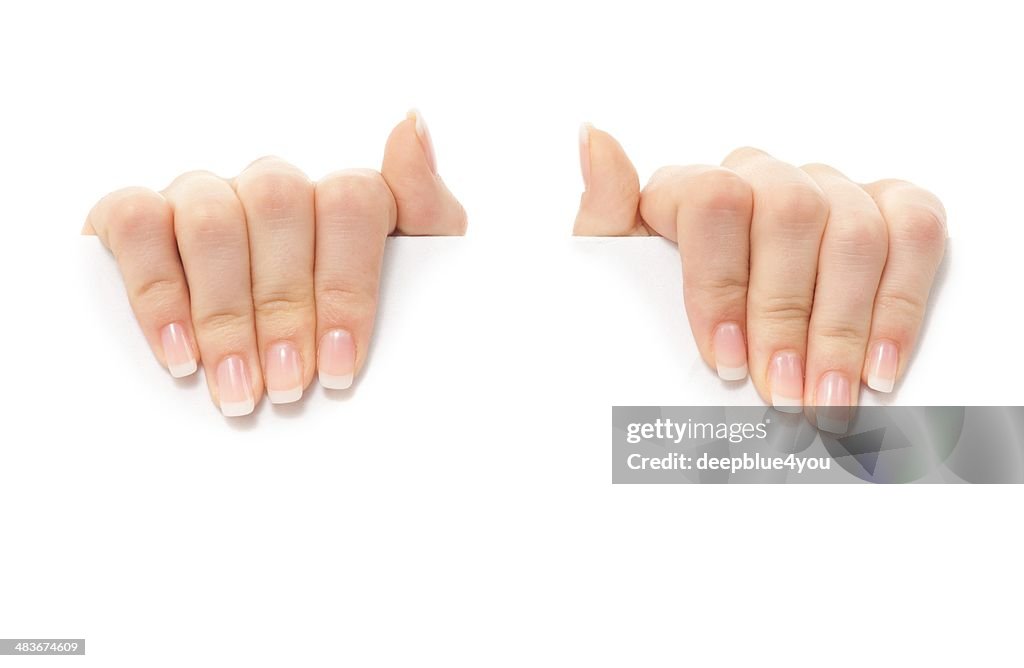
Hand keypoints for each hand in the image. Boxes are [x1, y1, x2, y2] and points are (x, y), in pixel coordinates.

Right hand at [84, 111, 465, 416]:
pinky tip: (180, 354)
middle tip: (289, 388)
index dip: (347, 286)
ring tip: (240, 387)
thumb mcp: (410, 272)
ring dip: (225, 312)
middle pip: (280, 207)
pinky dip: (157, 293)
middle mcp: (274, 184)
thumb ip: (425, 209)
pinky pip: (137, 225)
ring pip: (213, 218)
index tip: (340, 366)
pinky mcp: (139, 214)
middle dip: (285, 309)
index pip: (351, 201)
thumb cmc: (348, 319)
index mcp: (340, 195)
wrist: (271, 358)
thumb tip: (409, 122)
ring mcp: (206, 193)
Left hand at [574, 125, 945, 428]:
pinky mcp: (891, 212)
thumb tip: (594, 136)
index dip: (721, 282)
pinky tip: (877, 370)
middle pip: (791, 214)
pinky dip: (902, 305)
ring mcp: (830, 190)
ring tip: (824, 399)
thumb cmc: (656, 311)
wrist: (705, 346)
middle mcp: (765, 176)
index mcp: (694, 187)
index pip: (714, 200)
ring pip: (856, 230)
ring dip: (843, 325)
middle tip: (780, 392)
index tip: (723, 359)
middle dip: (786, 314)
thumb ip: (603, 214)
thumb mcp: (615, 275)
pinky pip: (917, 235)